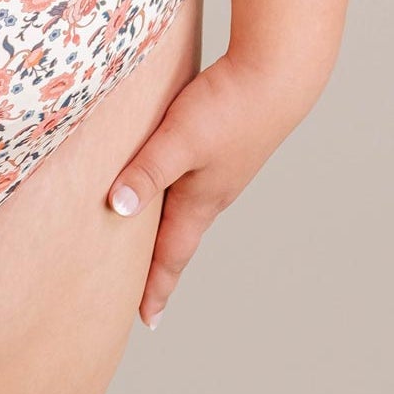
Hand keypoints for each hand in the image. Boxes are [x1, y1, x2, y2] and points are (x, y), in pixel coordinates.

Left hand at [105, 50, 322, 329]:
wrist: (277, 75)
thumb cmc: (228, 108)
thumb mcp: (178, 140)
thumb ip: (147, 172)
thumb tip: (116, 209)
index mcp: (201, 200)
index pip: (172, 254)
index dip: (156, 286)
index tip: (145, 319)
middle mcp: (213, 192)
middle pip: (179, 237)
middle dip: (159, 264)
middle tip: (142, 291)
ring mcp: (222, 170)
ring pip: (187, 208)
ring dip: (168, 228)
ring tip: (150, 241)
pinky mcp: (225, 145)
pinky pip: (193, 181)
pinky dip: (175, 193)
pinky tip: (169, 179)